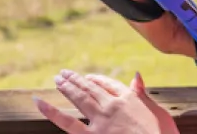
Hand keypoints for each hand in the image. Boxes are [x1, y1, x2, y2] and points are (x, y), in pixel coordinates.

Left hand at [35, 69, 176, 133]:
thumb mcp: (158, 112)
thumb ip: (143, 93)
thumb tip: (137, 75)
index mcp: (128, 99)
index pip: (109, 85)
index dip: (98, 80)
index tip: (89, 78)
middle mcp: (112, 105)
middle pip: (91, 88)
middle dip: (77, 80)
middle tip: (65, 73)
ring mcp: (101, 120)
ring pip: (80, 98)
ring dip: (67, 87)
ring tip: (57, 79)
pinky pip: (68, 122)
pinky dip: (51, 111)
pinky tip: (39, 102)